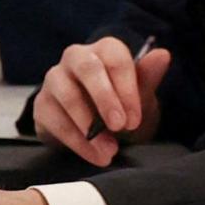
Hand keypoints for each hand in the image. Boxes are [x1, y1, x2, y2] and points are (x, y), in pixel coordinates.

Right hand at [34, 37, 172, 164]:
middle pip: (88, 68)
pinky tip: (94, 154)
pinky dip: (77, 142)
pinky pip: (55, 121)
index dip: (126, 88)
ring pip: (67, 95)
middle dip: (105, 99)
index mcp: (104, 50)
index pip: (115, 59)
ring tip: (109, 150)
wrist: (95, 131)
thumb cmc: (120, 106)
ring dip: (89, 126)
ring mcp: (55, 80)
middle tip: (119, 127)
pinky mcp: (42, 105)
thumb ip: (148, 78)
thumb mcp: (140, 97)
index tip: (134, 119)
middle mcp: (76, 58)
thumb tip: (163, 55)